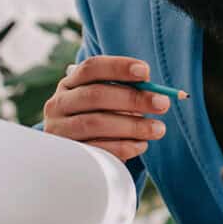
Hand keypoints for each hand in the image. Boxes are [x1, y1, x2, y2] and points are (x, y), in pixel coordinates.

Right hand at [42, 55, 170, 161]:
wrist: (73, 156)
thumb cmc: (99, 118)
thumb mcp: (107, 101)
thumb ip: (126, 92)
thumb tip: (154, 92)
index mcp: (71, 83)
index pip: (92, 67)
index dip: (119, 67)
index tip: (145, 72)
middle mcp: (60, 103)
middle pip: (95, 95)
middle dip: (133, 99)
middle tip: (163, 104)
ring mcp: (59, 129)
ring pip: (96, 123)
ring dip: (132, 126)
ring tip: (158, 128)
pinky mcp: (67, 154)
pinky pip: (96, 149)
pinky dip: (123, 146)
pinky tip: (141, 145)